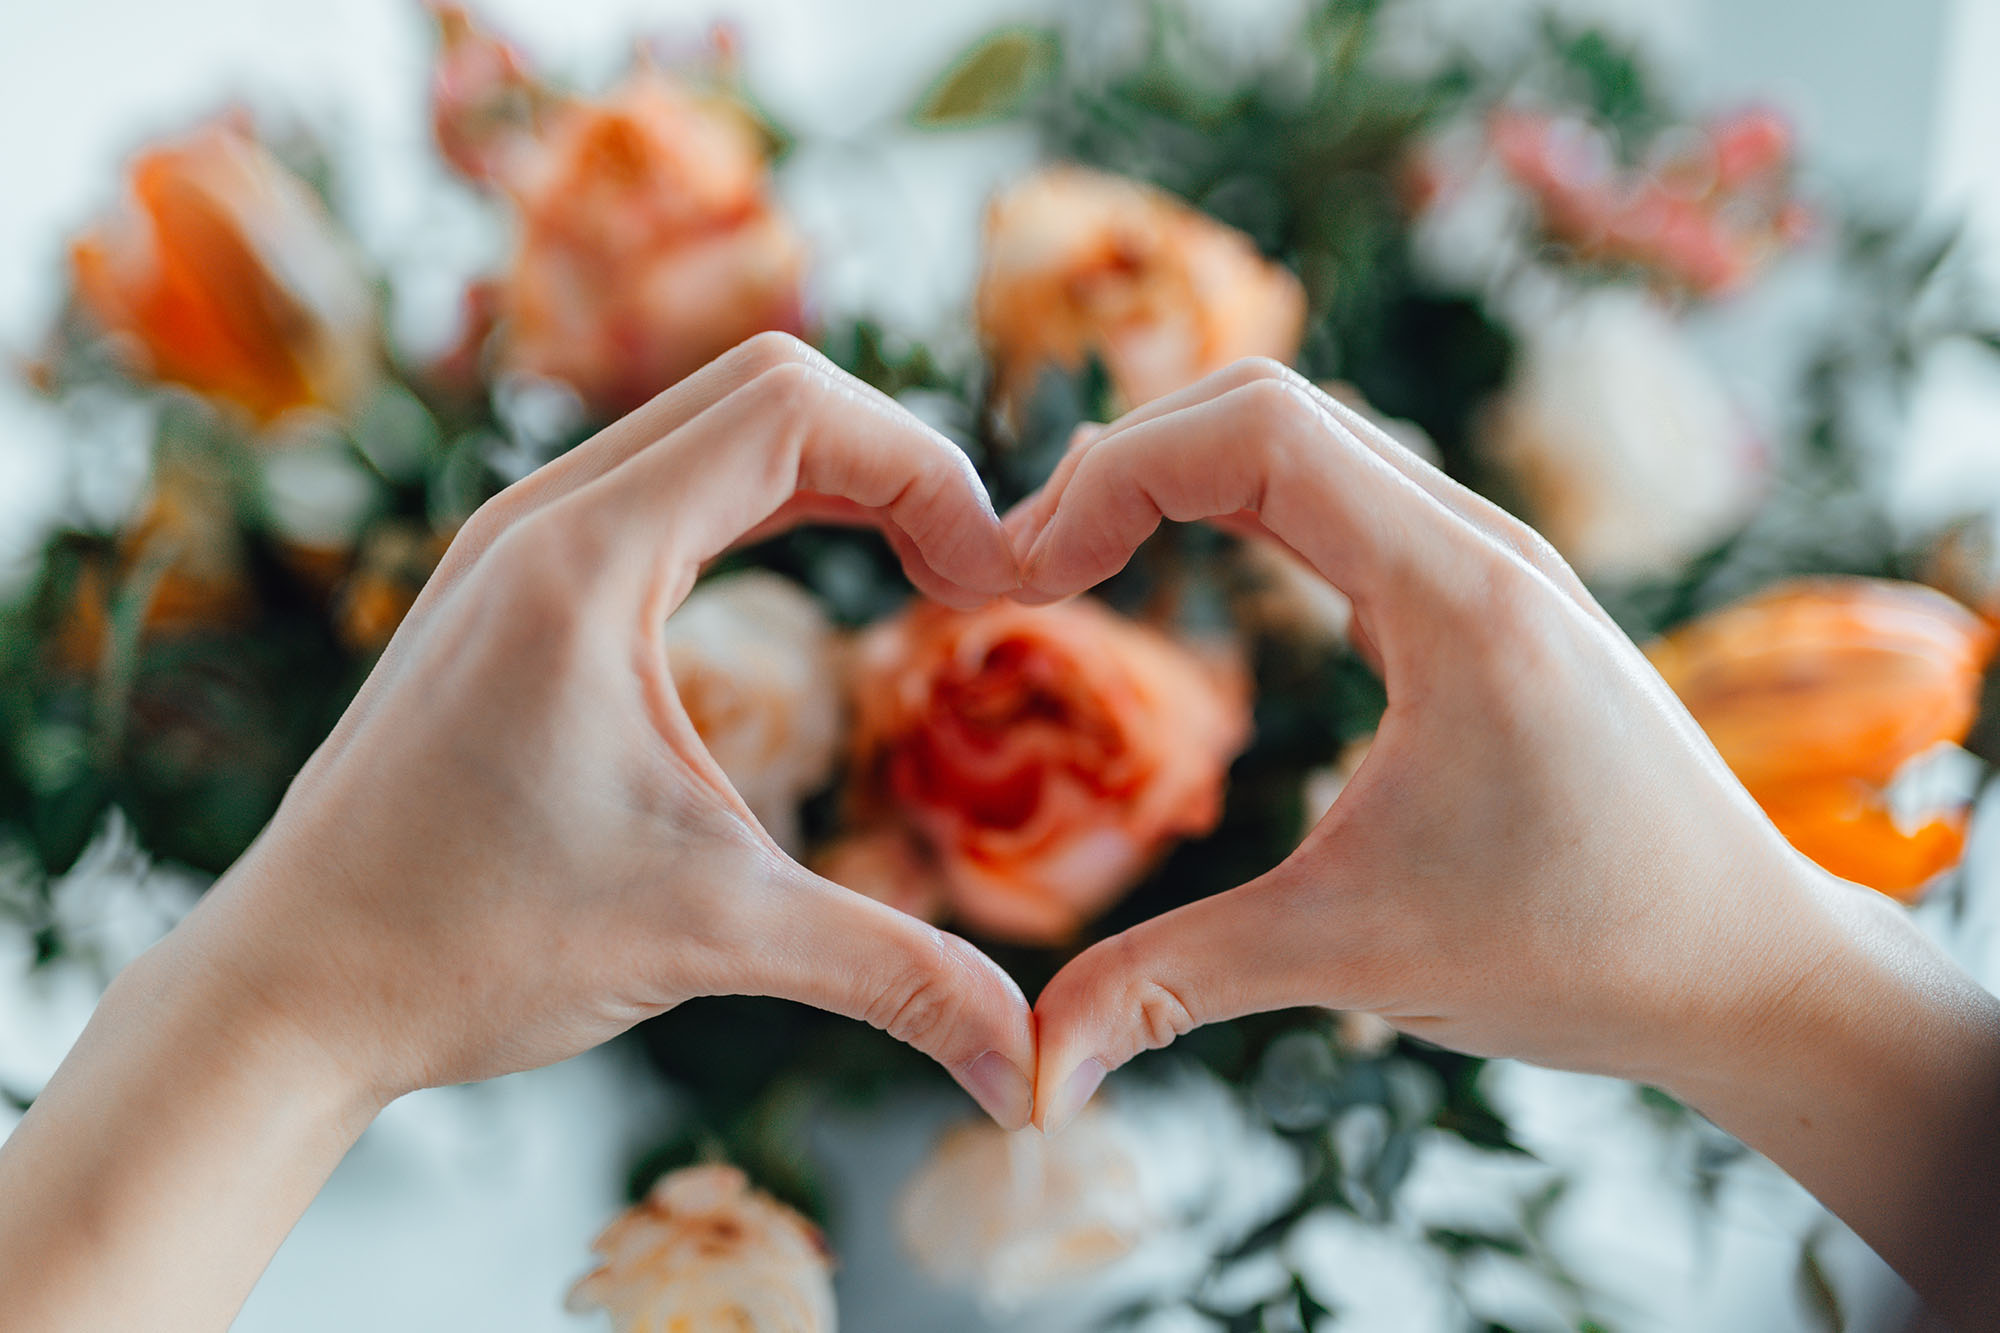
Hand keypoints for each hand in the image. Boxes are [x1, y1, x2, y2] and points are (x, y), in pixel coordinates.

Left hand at [0, 334, 1041, 1331]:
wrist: (292, 988)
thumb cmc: (469, 950)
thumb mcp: (709, 941)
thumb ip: (890, 977)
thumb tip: (1033, 1070)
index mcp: (584, 561)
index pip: (793, 407)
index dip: (926, 469)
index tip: (992, 579)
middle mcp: (540, 517)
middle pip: (764, 386)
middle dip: (896, 459)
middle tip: (971, 575)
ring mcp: (514, 541)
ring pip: (711, 424)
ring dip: (832, 474)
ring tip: (920, 570)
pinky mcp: (509, 584)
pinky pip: (664, 482)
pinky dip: (765, 502)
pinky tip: (812, 582)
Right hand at [1008, 359, 1999, 1321]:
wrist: (1751, 969)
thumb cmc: (1585, 952)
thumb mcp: (1354, 957)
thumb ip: (1172, 990)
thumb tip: (1028, 1074)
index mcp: (1457, 594)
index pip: (1257, 430)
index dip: (1110, 473)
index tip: (1023, 572)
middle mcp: (1481, 543)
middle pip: (1267, 405)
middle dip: (1122, 463)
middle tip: (1027, 568)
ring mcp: (1492, 560)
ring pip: (1311, 438)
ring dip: (1181, 474)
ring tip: (1080, 562)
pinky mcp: (1488, 597)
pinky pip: (1348, 494)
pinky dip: (1243, 505)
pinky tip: (1191, 578)